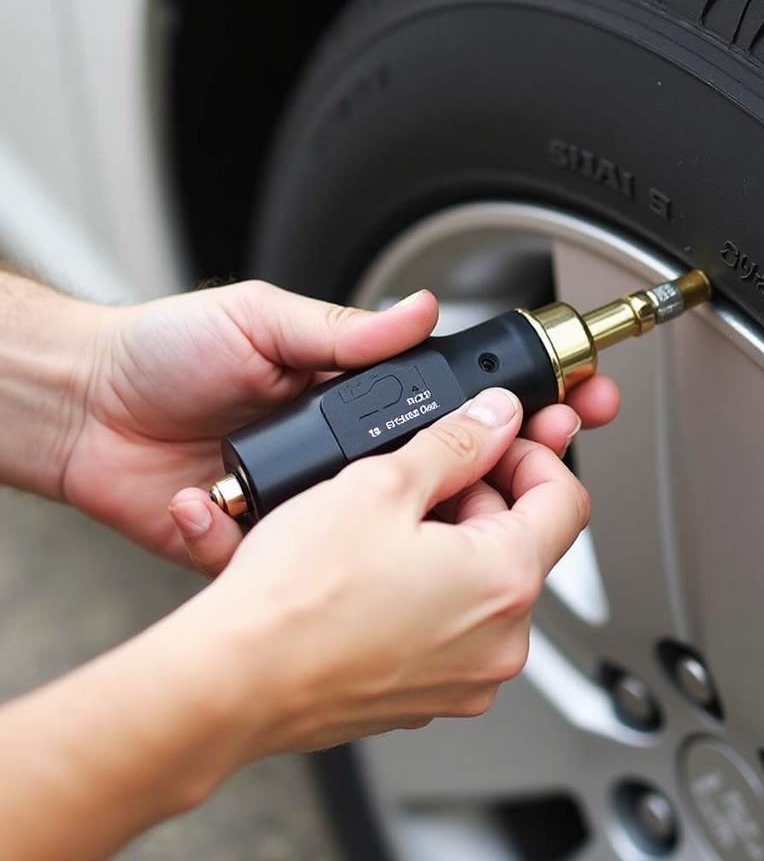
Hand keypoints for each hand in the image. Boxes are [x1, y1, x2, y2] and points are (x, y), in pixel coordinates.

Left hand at [64, 281, 617, 566]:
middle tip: (548, 448)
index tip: (571, 390)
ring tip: (442, 504)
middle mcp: (347, 449)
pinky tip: (290, 521)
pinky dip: (315, 552)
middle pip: (448, 465)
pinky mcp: (277, 544)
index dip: (518, 396)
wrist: (84, 410)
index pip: (454, 396)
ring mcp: (318, 501)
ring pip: (399, 524)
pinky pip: (314, 559)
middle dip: (509, 462)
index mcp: (352, 389)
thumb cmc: (166, 353)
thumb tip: (417, 314)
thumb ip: (344, 328)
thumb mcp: (263, 316)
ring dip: (430, 521)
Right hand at [186, 387, 590, 748]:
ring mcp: (465, 679)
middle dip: (477, 494)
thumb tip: (496, 417)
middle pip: (520, 539)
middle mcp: (501, 643)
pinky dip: (426, 587)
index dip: (533, 454)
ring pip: (481, 581)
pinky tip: (372, 568)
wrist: (230, 684)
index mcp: (505, 584)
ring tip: (380, 520)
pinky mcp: (427, 696)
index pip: (566, 499)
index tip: (498, 439)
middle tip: (418, 472)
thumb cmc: (296, 599)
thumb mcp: (381, 484)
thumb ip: (456, 442)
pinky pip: (449, 624)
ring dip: (447, 539)